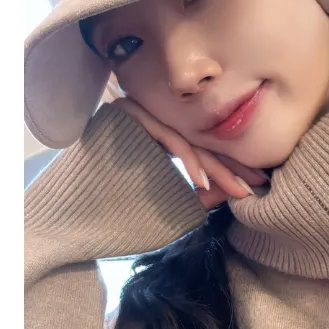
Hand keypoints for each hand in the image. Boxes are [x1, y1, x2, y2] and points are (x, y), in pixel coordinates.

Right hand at [115, 95, 269, 209]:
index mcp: (159, 135)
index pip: (201, 147)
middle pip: (199, 140)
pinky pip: (167, 137)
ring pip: (187, 139)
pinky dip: (187, 160)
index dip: (229, 166)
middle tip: (256, 184)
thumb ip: (196, 191)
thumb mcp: (167, 198)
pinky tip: (202, 182)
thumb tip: (231, 189)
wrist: (72, 214)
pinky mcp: (127, 116)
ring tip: (236, 188)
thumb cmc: (118, 209)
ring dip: (214, 166)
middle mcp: (150, 120)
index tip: (254, 184)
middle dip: (230, 166)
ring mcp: (138, 114)